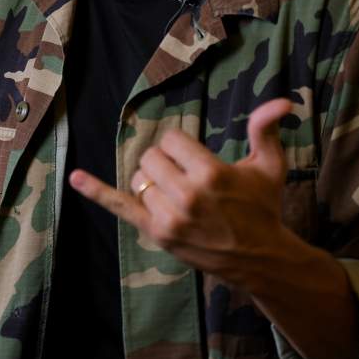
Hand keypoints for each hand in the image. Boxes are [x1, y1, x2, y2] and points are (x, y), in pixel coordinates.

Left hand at [70, 97, 294, 287]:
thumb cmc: (262, 207)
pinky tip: (75, 177)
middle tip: (188, 177)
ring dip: (153, 180)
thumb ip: (267, 129)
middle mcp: (187, 195)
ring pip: (140, 178)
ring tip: (179, 194)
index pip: (171, 140)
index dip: (182, 146)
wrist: (260, 258)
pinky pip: (119, 207)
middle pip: (151, 157)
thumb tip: (284, 101)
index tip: (196, 159)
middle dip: (166, 162)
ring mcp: (169, 217)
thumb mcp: (269, 166)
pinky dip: (96, 191)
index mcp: (211, 174)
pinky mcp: (156, 233)